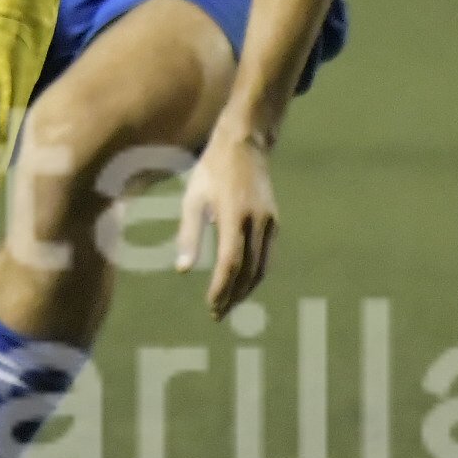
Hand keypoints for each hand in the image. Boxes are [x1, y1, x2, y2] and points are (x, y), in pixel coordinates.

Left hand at [176, 124, 277, 319]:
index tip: (211, 306)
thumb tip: (183, 270)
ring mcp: (269, 222)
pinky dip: (256, 275)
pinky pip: (267, 256)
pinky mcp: (274, 221)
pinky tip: (243, 284)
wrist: (245, 143)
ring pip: (262, 267)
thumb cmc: (212, 169)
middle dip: (233, 296)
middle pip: (249, 271)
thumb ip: (189, 234)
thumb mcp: (193, 197)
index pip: (230, 263)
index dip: (221, 288)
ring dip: (246, 290)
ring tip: (228, 304)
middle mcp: (257, 221)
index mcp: (235, 215)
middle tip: (217, 314)